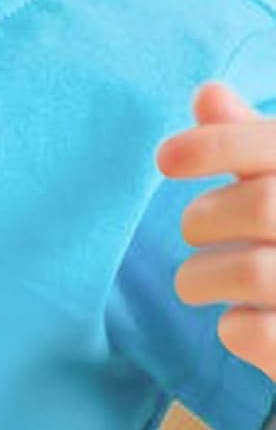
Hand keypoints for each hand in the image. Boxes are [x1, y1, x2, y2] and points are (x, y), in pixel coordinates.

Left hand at [156, 80, 275, 376]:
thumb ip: (246, 139)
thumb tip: (207, 94)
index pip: (274, 147)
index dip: (216, 146)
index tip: (164, 158)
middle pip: (264, 207)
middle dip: (205, 217)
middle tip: (192, 230)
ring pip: (253, 271)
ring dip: (201, 276)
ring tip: (194, 281)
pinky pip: (258, 334)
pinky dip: (233, 328)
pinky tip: (237, 321)